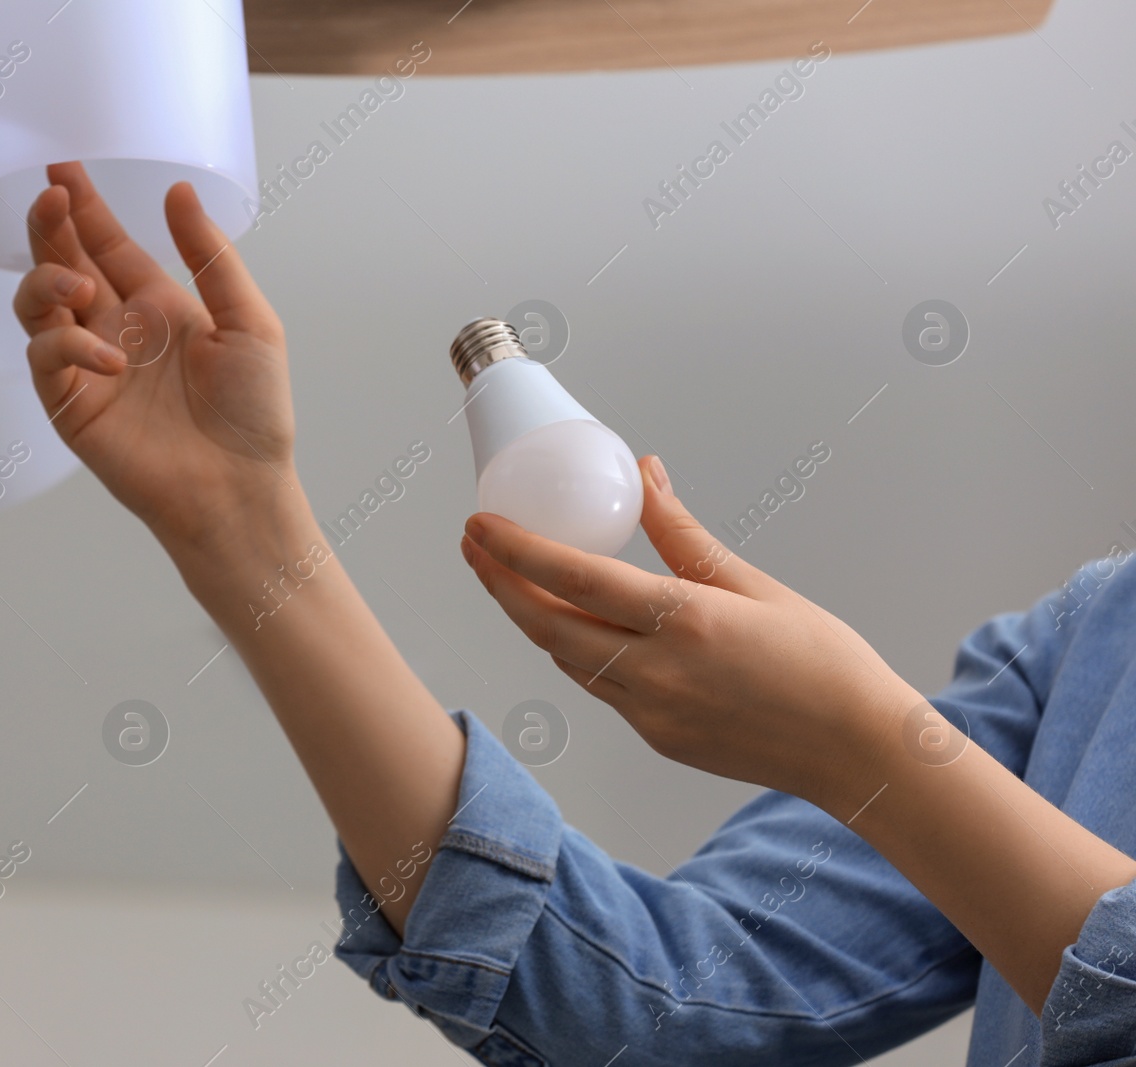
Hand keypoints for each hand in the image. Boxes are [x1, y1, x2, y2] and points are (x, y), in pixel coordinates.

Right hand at [13, 163, 300, 558]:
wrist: (240, 486)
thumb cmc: (253, 414)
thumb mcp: (250, 320)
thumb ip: (210, 256)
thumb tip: (180, 193)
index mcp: (157, 305)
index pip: (106, 243)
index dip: (83, 206)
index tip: (63, 169)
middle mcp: (116, 329)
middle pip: (62, 262)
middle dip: (50, 226)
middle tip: (52, 197)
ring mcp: (89, 367)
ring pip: (36, 304)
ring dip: (47, 280)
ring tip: (80, 285)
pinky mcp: (71, 406)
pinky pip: (46, 359)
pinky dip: (67, 347)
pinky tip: (109, 358)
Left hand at [460, 455, 918, 805]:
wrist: (856, 752)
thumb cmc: (821, 661)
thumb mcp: (753, 584)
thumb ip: (683, 534)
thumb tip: (646, 474)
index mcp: (684, 621)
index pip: (573, 578)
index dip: (515, 551)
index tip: (479, 526)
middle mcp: (656, 672)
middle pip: (545, 625)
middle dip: (499, 583)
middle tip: (474, 546)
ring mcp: (651, 712)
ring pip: (566, 658)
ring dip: (532, 617)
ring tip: (512, 576)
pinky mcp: (657, 738)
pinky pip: (598, 686)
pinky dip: (574, 650)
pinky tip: (574, 623)